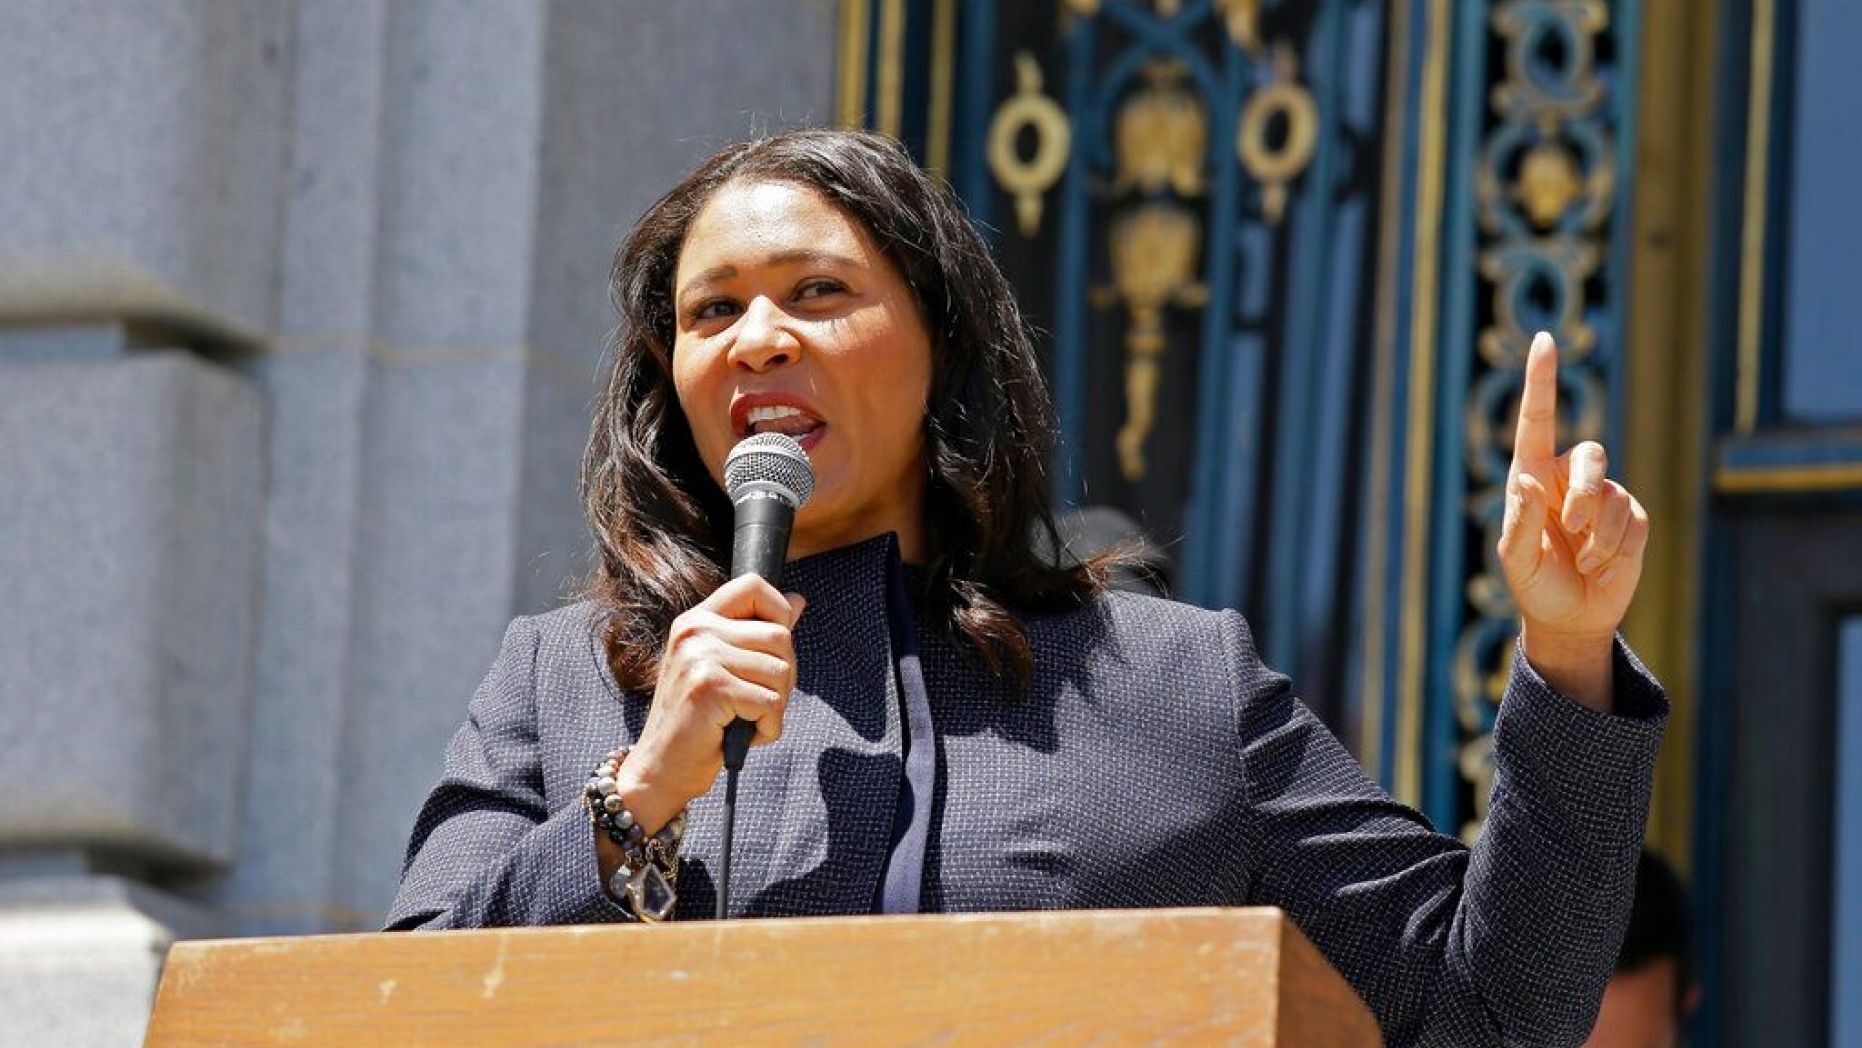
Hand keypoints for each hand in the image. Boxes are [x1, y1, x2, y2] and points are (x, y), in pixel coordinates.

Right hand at [617, 574, 805, 831]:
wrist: (661, 768)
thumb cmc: (697, 721)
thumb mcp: (725, 668)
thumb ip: (758, 633)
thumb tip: (798, 600)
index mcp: (697, 620)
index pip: (753, 585)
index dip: (779, 611)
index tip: (773, 648)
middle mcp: (695, 631)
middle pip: (780, 635)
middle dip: (784, 676)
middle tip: (758, 702)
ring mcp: (700, 657)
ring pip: (781, 671)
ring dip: (776, 706)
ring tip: (746, 719)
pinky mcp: (710, 688)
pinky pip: (770, 702)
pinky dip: (769, 727)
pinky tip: (745, 735)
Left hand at [1497, 332, 1649, 709]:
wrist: (1570, 617)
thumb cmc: (1534, 583)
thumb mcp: (1516, 557)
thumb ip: (1520, 520)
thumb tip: (1527, 480)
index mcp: (1532, 476)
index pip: (1536, 420)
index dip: (1541, 380)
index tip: (1543, 340)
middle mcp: (1568, 478)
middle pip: (1589, 455)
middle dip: (1583, 496)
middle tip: (1572, 530)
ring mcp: (1603, 496)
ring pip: (1610, 496)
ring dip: (1597, 537)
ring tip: (1582, 563)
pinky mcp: (1631, 518)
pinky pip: (1631, 522)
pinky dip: (1614, 551)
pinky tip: (1600, 568)